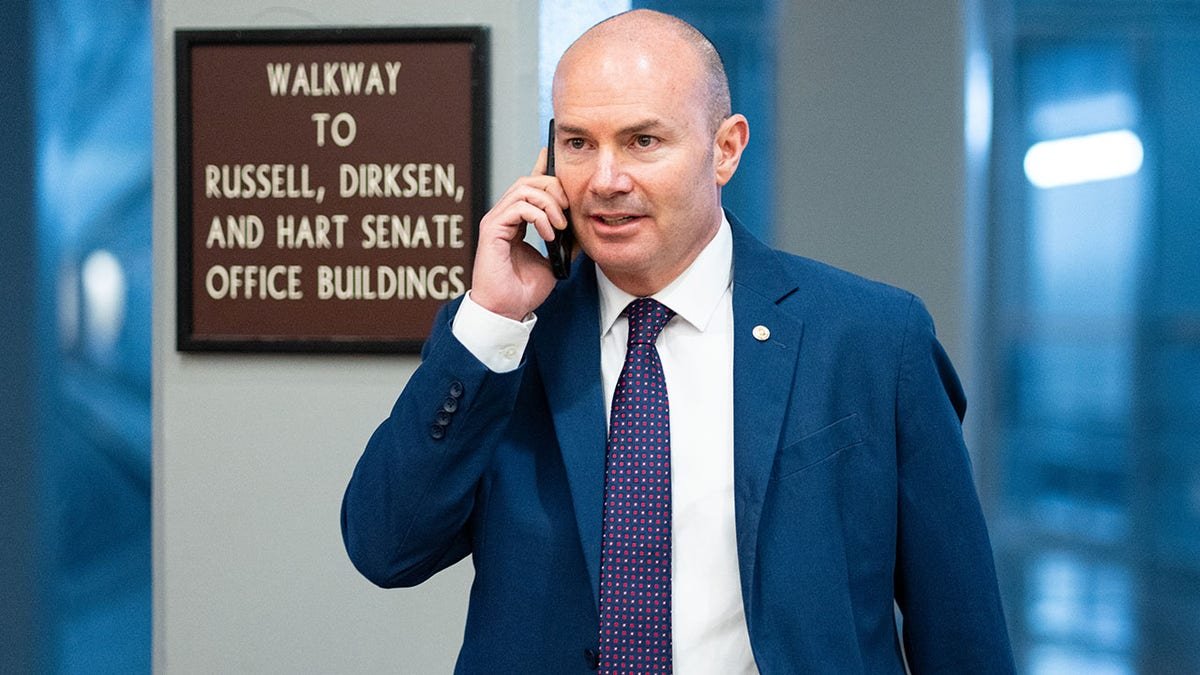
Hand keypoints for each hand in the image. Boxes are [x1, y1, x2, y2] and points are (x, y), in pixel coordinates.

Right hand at [470, 148, 569, 320]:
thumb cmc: (523, 290)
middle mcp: (504, 216)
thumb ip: (565, 241)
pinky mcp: (492, 229)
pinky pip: (518, 206)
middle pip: (529, 180)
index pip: (530, 186)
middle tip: (567, 212)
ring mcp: (496, 221)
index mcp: (516, 221)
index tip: (555, 156)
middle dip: (554, 189)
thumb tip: (583, 225)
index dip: (542, 168)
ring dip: (549, 204)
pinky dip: (539, 216)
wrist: (507, 311)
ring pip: (524, 188)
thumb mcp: (554, 261)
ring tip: (559, 227)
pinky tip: (548, 235)